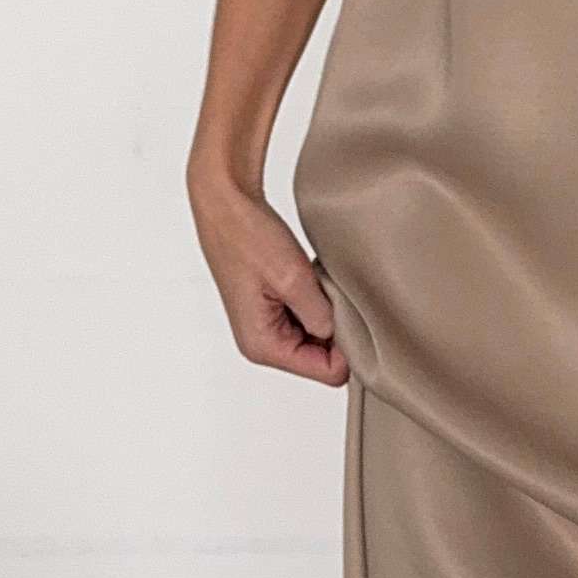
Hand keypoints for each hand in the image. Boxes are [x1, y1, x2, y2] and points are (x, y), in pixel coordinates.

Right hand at [189, 165, 348, 385]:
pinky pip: (309, 318)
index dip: (348, 347)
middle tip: (333, 292)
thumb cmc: (247, 236)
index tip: (352, 314)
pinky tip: (311, 278)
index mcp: (263, 346)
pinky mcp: (272, 309)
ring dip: (327, 312)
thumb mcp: (293, 279)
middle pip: (324, 359)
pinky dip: (318, 300)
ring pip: (319, 337)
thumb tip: (342, 336)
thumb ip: (321, 316)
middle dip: (337, 328)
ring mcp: (267, 327)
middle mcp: (263, 343)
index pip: (328, 372)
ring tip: (316, 282)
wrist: (226, 204)